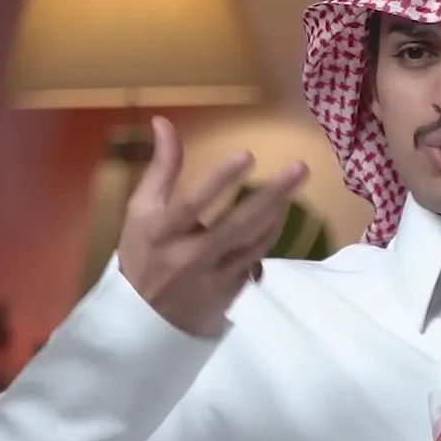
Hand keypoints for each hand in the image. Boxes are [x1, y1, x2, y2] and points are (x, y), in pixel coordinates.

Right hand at [117, 116, 308, 337]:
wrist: (143, 317)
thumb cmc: (142, 252)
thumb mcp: (141, 210)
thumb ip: (160, 168)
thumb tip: (164, 122)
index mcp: (161, 232)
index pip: (191, 204)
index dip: (219, 180)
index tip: (248, 155)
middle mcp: (188, 256)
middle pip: (236, 224)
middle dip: (271, 194)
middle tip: (299, 167)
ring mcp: (212, 277)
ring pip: (253, 242)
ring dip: (277, 211)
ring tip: (295, 182)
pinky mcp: (228, 292)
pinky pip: (256, 258)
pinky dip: (269, 233)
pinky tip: (280, 212)